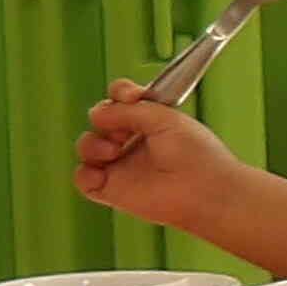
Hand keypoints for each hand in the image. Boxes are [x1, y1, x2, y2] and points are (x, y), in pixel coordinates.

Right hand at [73, 81, 243, 229]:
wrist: (204, 192)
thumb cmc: (198, 156)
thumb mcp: (165, 118)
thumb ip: (129, 109)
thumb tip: (99, 112)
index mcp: (150, 121)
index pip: (122, 99)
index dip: (120, 93)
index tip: (128, 96)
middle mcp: (134, 141)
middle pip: (100, 120)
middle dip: (104, 119)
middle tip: (122, 128)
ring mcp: (122, 165)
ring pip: (87, 146)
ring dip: (92, 144)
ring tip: (113, 151)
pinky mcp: (112, 189)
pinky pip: (83, 177)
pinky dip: (85, 173)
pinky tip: (102, 172)